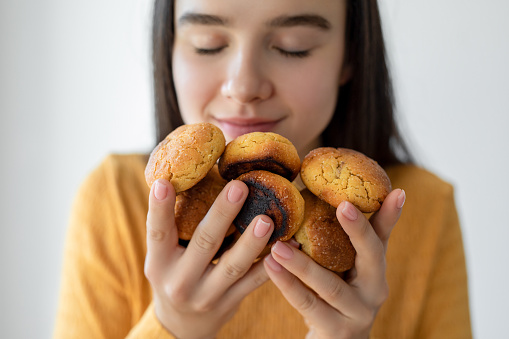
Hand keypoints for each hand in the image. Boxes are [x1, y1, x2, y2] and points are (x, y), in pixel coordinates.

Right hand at [145, 178, 273, 338]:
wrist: (183, 325)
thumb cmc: (174, 274)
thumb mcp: (165, 255)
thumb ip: (175, 224)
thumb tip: (189, 175)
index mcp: (159, 262)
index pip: (158, 232)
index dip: (159, 208)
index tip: (165, 182)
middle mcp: (181, 280)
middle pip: (204, 243)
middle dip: (222, 215)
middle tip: (239, 187)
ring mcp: (207, 295)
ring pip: (233, 266)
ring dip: (251, 243)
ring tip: (267, 220)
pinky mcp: (230, 302)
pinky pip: (254, 282)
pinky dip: (272, 263)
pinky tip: (289, 245)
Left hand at [264, 189, 405, 338]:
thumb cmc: (337, 291)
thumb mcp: (345, 266)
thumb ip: (346, 236)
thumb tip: (338, 191)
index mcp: (376, 269)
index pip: (384, 237)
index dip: (389, 215)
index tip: (395, 191)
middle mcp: (375, 290)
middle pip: (371, 257)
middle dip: (358, 230)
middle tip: (342, 205)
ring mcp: (357, 313)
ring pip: (330, 285)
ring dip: (302, 264)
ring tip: (278, 245)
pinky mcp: (335, 330)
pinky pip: (308, 305)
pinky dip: (288, 285)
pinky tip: (270, 266)